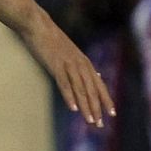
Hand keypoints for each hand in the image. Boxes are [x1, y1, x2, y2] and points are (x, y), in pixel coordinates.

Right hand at [19, 10, 115, 127]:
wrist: (38, 25)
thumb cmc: (53, 40)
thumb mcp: (72, 53)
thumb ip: (83, 65)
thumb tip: (97, 74)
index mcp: (85, 62)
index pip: (99, 84)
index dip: (105, 99)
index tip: (112, 114)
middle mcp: (80, 64)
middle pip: (91, 90)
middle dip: (97, 108)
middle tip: (100, 125)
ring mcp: (68, 64)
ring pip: (80, 89)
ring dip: (86, 106)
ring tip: (90, 121)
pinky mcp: (56, 65)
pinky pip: (64, 83)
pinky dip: (69, 96)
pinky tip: (73, 109)